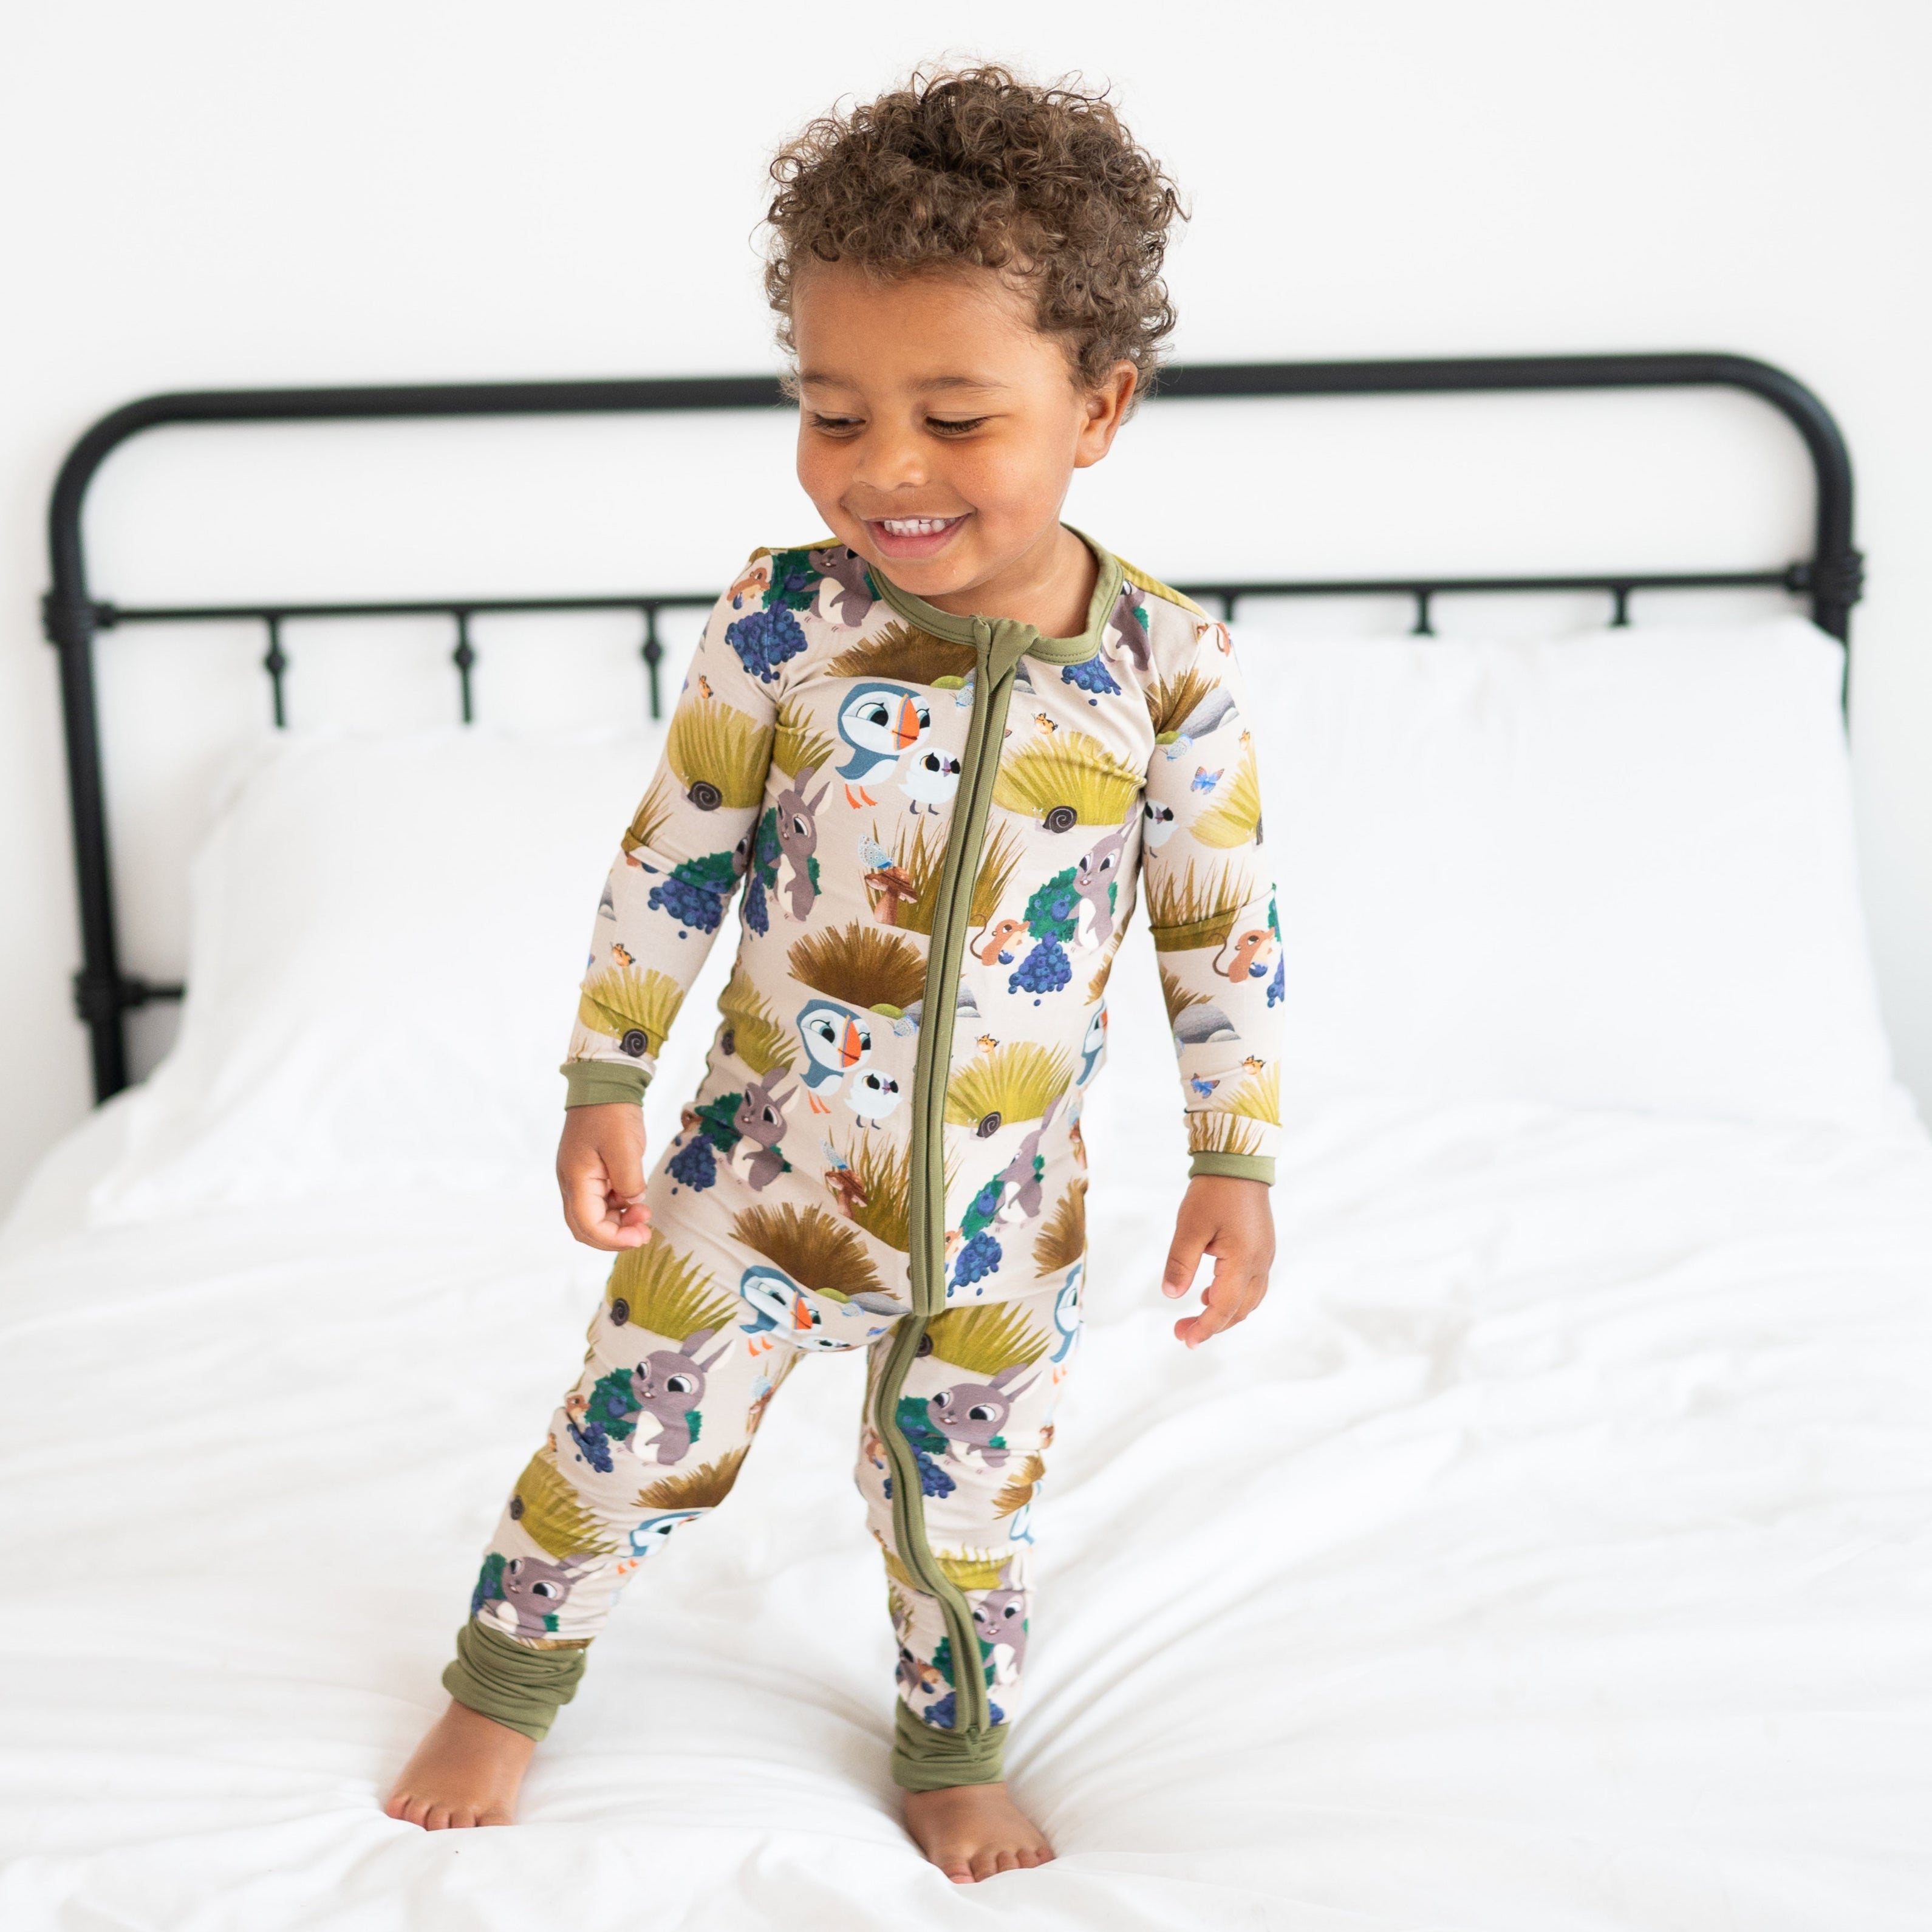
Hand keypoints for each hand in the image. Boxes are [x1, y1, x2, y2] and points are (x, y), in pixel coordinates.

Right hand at [556, 1104, 651, 1249]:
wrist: (604, 1084)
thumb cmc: (612, 1113)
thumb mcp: (625, 1148)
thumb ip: (629, 1182)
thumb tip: (633, 1203)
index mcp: (576, 1180)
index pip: (589, 1226)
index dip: (615, 1239)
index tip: (641, 1236)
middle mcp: (573, 1184)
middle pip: (587, 1228)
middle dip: (616, 1236)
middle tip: (644, 1231)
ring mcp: (580, 1178)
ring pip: (595, 1216)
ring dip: (619, 1222)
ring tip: (644, 1212)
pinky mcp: (591, 1173)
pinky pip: (602, 1201)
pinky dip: (619, 1207)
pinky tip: (636, 1199)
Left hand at [1161, 1175, 1274, 1347]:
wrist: (1239, 1162)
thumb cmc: (1214, 1191)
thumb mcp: (1189, 1227)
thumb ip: (1180, 1263)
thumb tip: (1171, 1296)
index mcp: (1243, 1260)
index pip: (1224, 1307)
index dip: (1204, 1327)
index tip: (1184, 1339)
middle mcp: (1260, 1263)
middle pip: (1239, 1310)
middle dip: (1211, 1325)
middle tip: (1181, 1331)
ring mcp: (1264, 1256)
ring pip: (1248, 1300)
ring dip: (1224, 1313)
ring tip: (1195, 1316)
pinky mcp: (1262, 1249)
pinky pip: (1252, 1285)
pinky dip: (1232, 1297)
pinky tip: (1210, 1292)